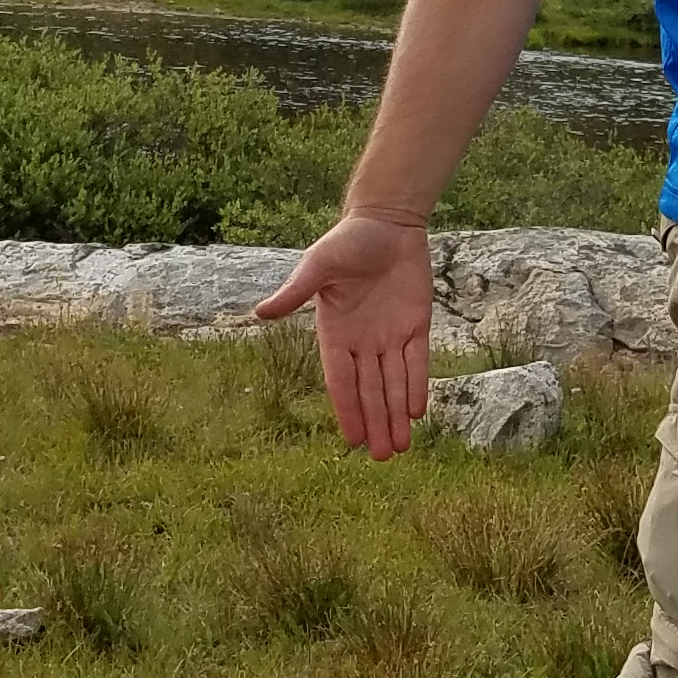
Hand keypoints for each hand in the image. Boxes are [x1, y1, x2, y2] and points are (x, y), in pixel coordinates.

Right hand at [251, 211, 434, 457]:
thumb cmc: (347, 242)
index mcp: (334, 333)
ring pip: (393, 383)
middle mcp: (362, 341)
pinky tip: (416, 413)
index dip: (347, 410)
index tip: (351, 440)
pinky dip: (416, 387)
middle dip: (375, 423)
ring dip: (396, 414)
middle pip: (369, 390)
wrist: (386, 222)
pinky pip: (416, 362)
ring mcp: (390, 335)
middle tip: (380, 456)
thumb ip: (294, 293)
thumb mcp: (318, 266)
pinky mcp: (416, 324)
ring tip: (399, 447)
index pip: (341, 381)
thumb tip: (260, 313)